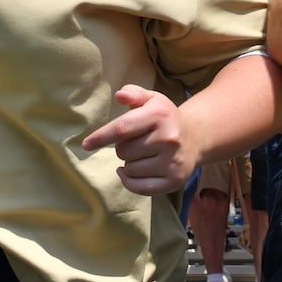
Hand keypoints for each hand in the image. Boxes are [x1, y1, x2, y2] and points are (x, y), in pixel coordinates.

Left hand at [81, 85, 197, 194]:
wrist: (194, 137)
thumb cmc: (164, 118)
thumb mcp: (151, 99)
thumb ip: (134, 93)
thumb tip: (120, 95)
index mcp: (159, 115)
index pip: (122, 129)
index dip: (101, 137)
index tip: (86, 144)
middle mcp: (168, 139)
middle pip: (123, 151)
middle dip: (122, 147)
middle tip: (135, 142)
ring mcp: (172, 162)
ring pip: (129, 169)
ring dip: (129, 163)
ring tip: (143, 154)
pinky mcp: (174, 180)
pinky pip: (140, 187)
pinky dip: (130, 181)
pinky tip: (131, 171)